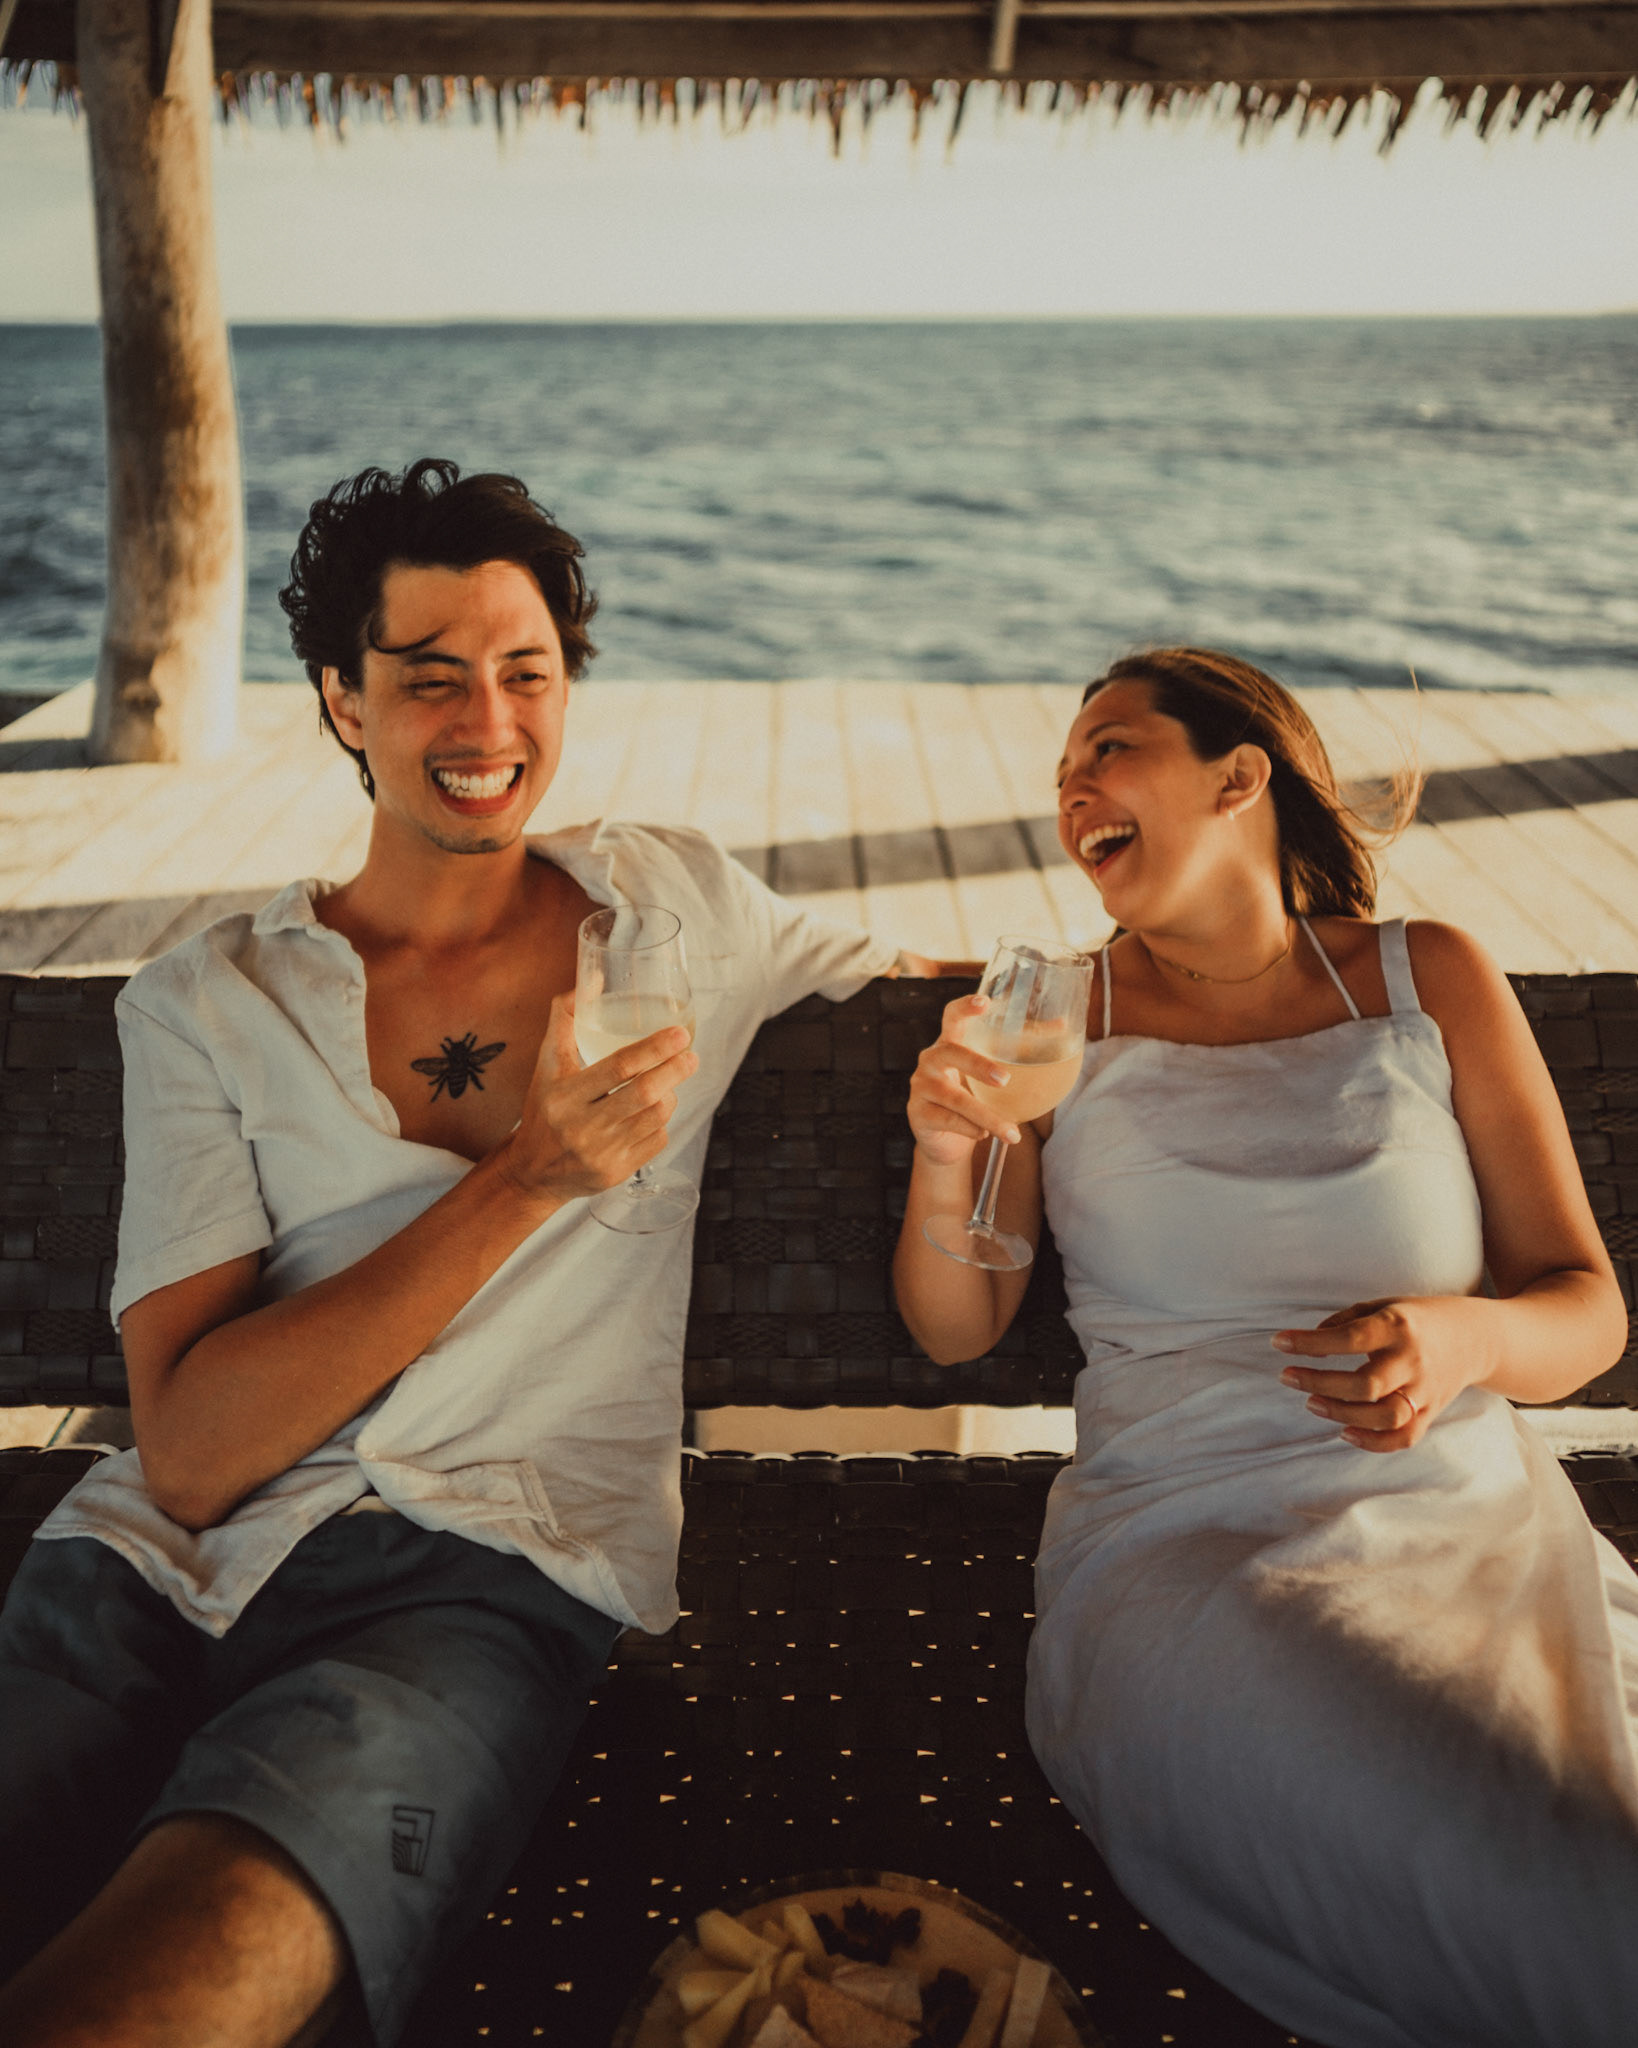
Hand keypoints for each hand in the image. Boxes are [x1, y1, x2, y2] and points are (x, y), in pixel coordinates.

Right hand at [499, 994, 698, 1201]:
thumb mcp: (547, 1063)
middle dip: (675, 1070)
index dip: (654, 1048)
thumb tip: (594, 979)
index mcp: (564, 1095)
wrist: (532, 1172)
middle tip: (691, 1055)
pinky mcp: (616, 1173)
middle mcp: (582, 1126)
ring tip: (668, 1082)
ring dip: (669, 1094)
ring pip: (655, 1116)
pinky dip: (661, 1121)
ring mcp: (601, 1153)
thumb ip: (565, 1018)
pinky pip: (656, 1140)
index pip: (618, 1067)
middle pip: (644, 1093)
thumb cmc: (545, 1107)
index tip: (680, 1033)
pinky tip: (652, 1111)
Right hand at [907, 993, 1023, 1167]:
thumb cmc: (973, 1095)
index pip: (951, 1016)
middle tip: (1005, 1079)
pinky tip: (984, 1135)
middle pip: (949, 1052)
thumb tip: (1063, 1025)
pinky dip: (970, 1129)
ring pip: (953, 1097)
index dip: (965, 1007)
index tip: (985, 1002)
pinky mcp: (918, 1114)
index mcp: (950, 1042)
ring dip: (985, 1114)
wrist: (947, 1141)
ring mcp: (921, 1088)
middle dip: (977, 1064)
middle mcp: (931, 1060)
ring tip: (1012, 1132)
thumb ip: (1023, 1047)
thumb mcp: (991, 1071)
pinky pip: (946, 1120)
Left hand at [1273, 1296, 1491, 1451]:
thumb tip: (1310, 1340)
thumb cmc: (1417, 1319)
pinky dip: (1372, 1442)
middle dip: (1320, 1383)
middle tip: (1288, 1376)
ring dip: (1341, 1414)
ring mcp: (1424, 1391)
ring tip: (1311, 1402)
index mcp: (1398, 1327)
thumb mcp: (1383, 1306)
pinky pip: (1403, 1438)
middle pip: (1365, 1384)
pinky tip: (1343, 1432)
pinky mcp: (1431, 1412)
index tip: (1278, 1343)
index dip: (1310, 1343)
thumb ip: (1345, 1321)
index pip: (1349, 1338)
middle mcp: (1413, 1361)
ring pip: (1384, 1416)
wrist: (1476, 1337)